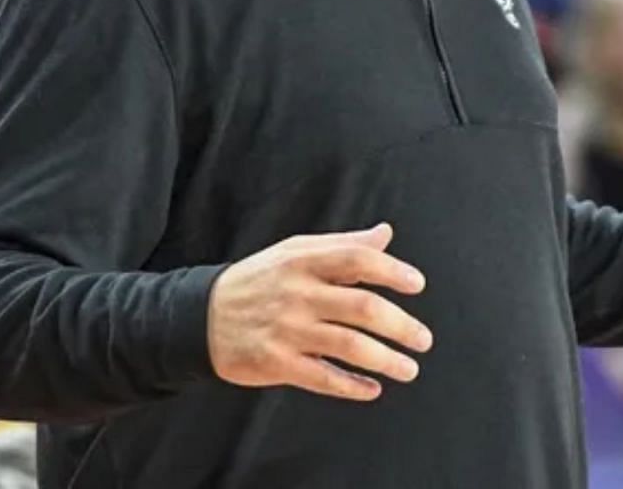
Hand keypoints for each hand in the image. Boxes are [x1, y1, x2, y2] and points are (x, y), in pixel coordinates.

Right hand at [208, 222, 432, 401]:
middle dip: (401, 326)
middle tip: (424, 340)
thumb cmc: (259, 280)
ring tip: (410, 369)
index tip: (418, 285)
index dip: (392, 270)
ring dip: (386, 359)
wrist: (198, 317)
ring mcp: (287, 330)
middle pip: (362, 307)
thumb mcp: (294, 252)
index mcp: (304, 261)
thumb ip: (343, 245)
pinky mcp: (275, 363)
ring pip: (349, 346)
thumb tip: (385, 233)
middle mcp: (298, 294)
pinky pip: (322, 377)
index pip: (357, 260)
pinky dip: (351, 386)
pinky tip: (372, 389)